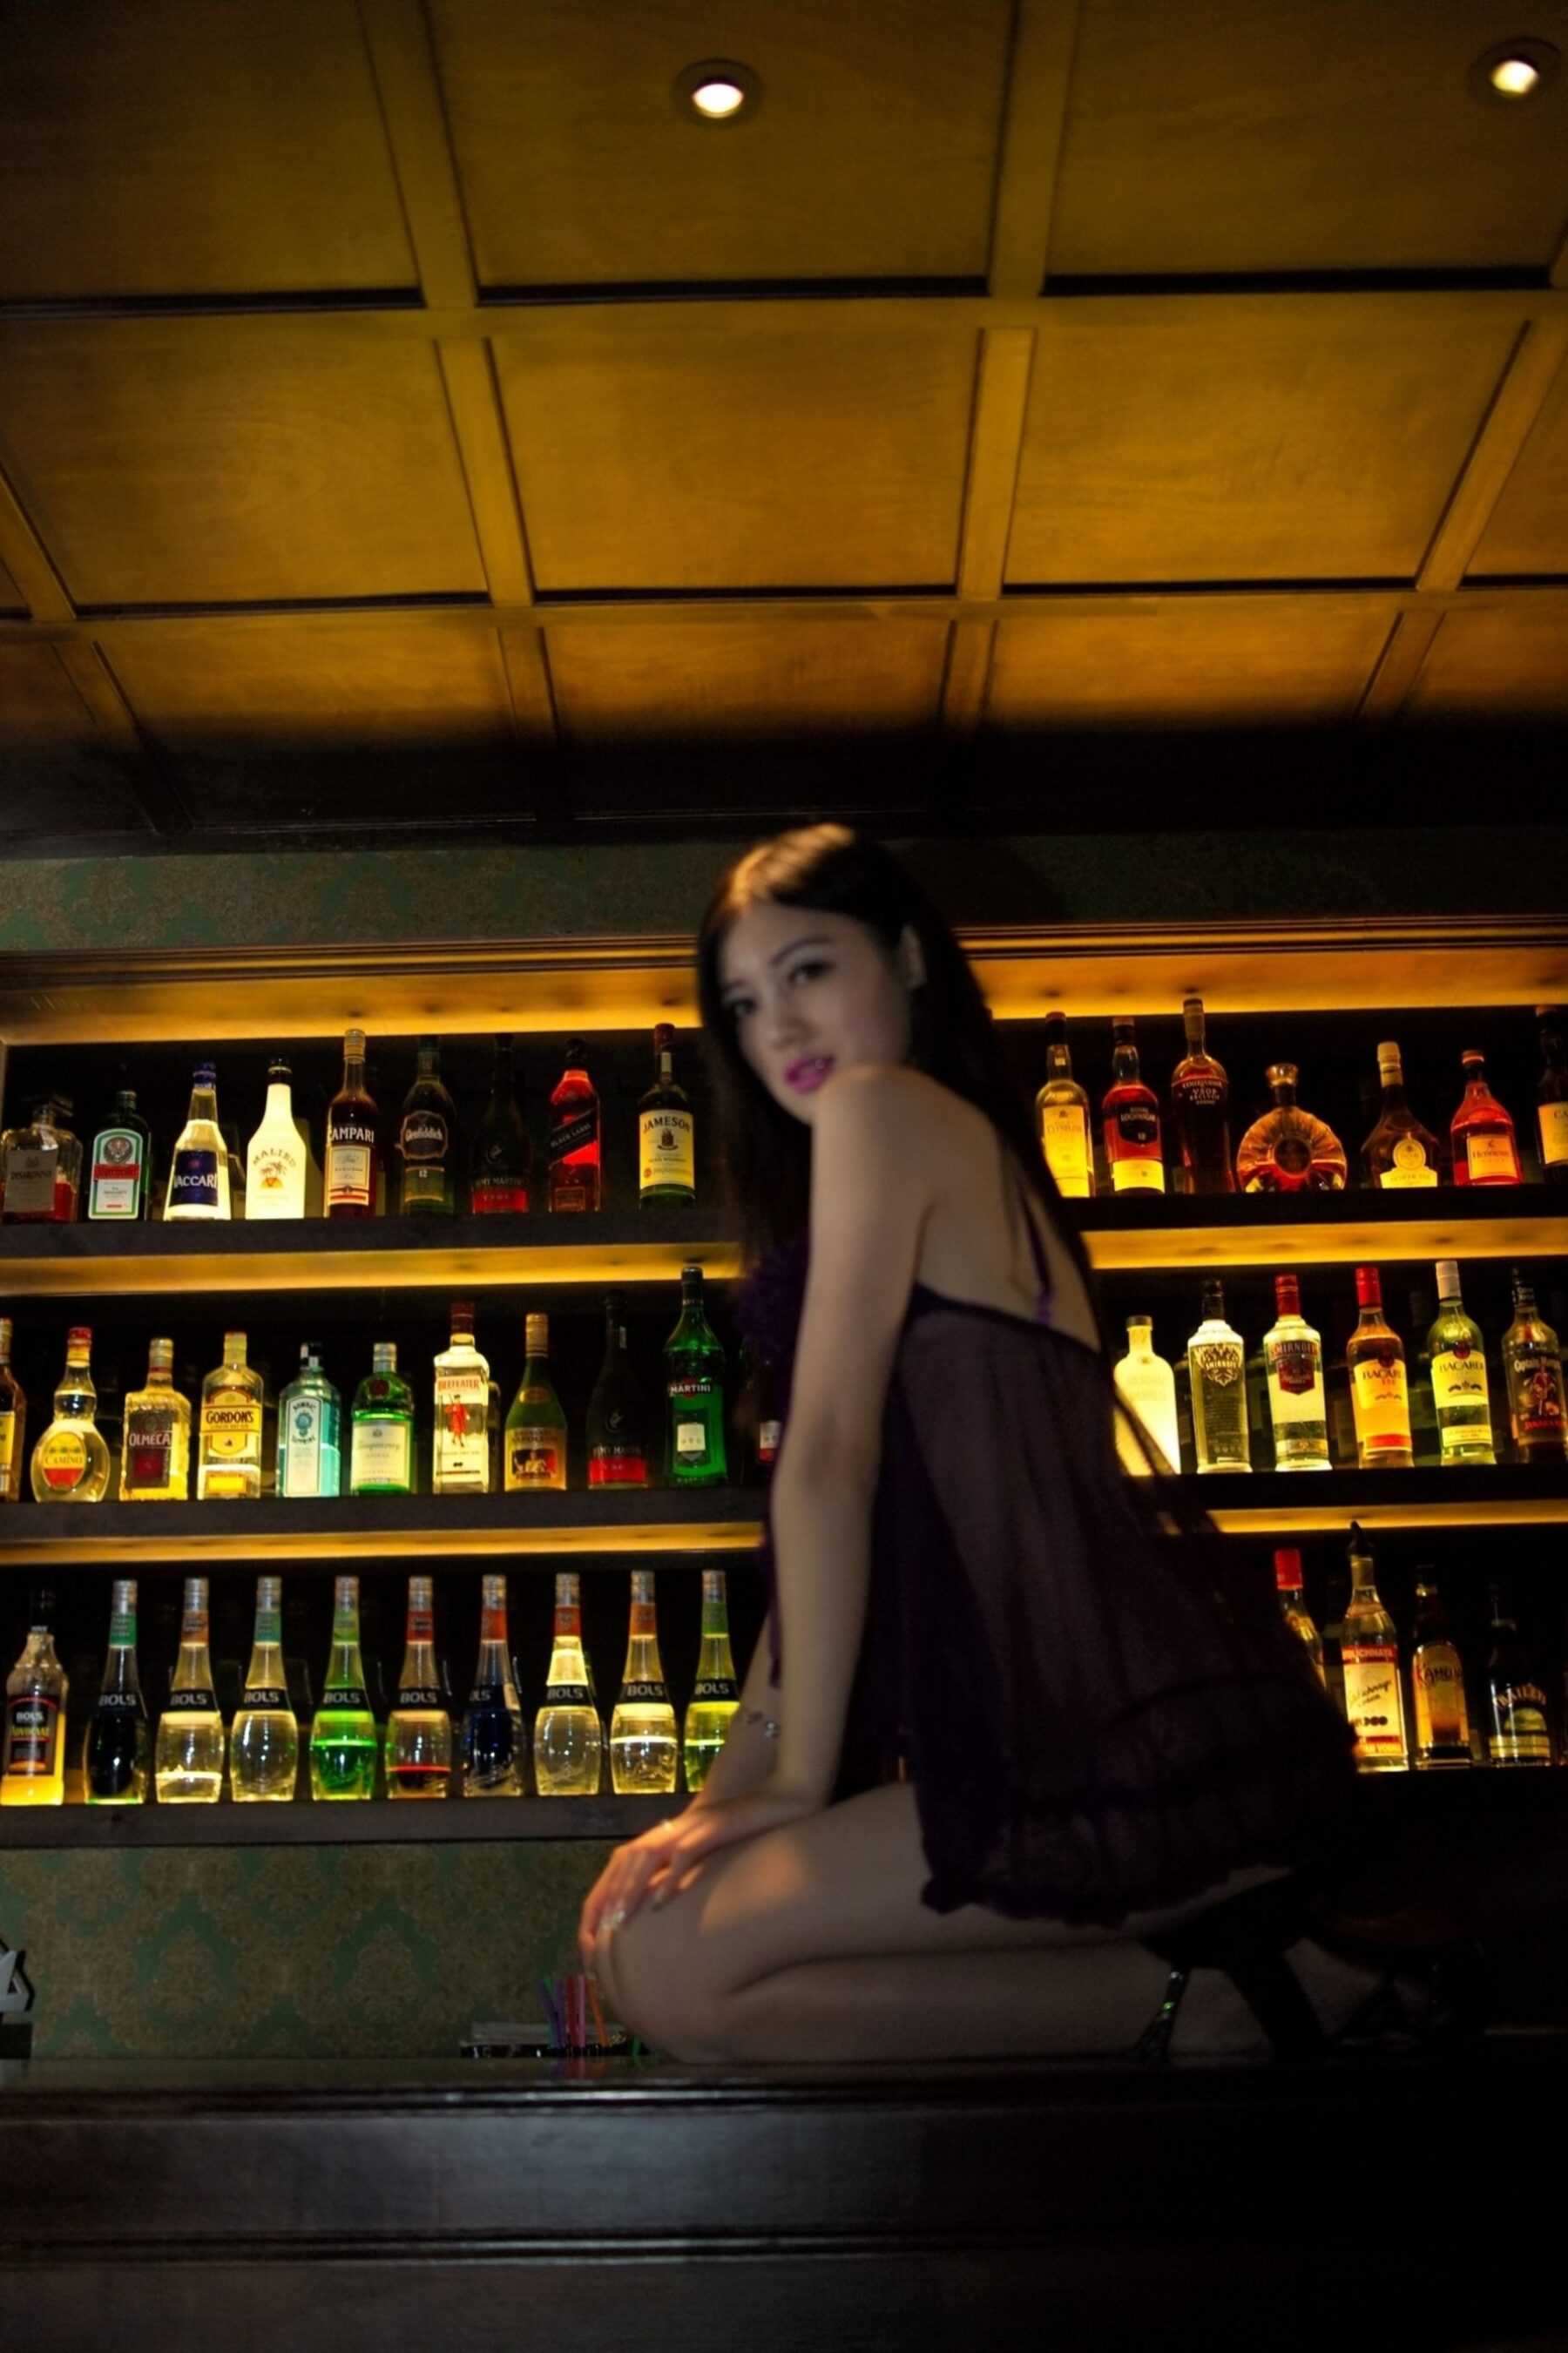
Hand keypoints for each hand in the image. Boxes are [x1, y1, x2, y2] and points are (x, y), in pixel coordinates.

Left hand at [578, 1786, 821, 1969]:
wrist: (779, 1801)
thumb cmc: (742, 1834)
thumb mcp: (705, 1856)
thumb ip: (679, 1874)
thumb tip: (655, 1909)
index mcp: (664, 1834)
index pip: (618, 1864)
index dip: (600, 1897)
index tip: (589, 1934)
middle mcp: (670, 1828)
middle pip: (623, 1860)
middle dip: (605, 1898)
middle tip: (596, 1935)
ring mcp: (690, 1825)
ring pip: (645, 1855)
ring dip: (629, 1889)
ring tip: (618, 1922)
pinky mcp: (713, 1828)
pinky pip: (684, 1853)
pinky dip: (670, 1876)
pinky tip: (661, 1903)